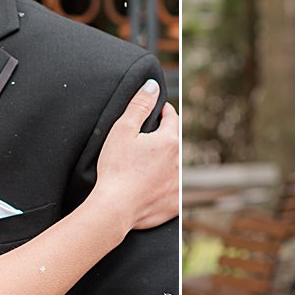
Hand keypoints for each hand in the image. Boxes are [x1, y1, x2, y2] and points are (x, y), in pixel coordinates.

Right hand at [94, 79, 179, 231]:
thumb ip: (139, 105)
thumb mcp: (122, 130)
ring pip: (175, 166)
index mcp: (170, 141)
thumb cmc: (115, 168)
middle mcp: (180, 162)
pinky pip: (174, 190)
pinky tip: (151, 187)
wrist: (114, 208)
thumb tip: (152, 86)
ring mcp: (179, 185)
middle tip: (148, 138)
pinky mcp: (174, 204)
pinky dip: (165, 186)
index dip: (162, 111)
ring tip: (147, 164)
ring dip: (166, 162)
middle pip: (175, 141)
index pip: (171, 117)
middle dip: (165, 137)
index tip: (157, 111)